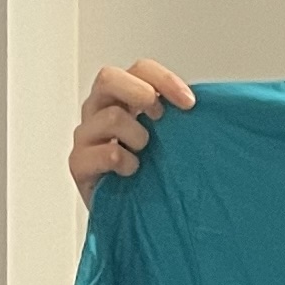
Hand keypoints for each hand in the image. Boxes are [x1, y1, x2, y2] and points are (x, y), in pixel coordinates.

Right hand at [71, 58, 193, 194]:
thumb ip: (175, 114)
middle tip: (158, 116)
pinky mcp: (78, 163)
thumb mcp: (166, 136)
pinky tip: (133, 171)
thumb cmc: (147, 172)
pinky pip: (106, 152)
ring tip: (144, 152)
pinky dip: (127, 162)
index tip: (188, 102)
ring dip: (138, 135)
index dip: (164, 80)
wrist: (129, 215)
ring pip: (111, 116)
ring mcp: (86, 135)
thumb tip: (205, 102)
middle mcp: (99, 110)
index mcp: (121, 97)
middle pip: (108, 78)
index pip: (139, 69)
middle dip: (140, 93)